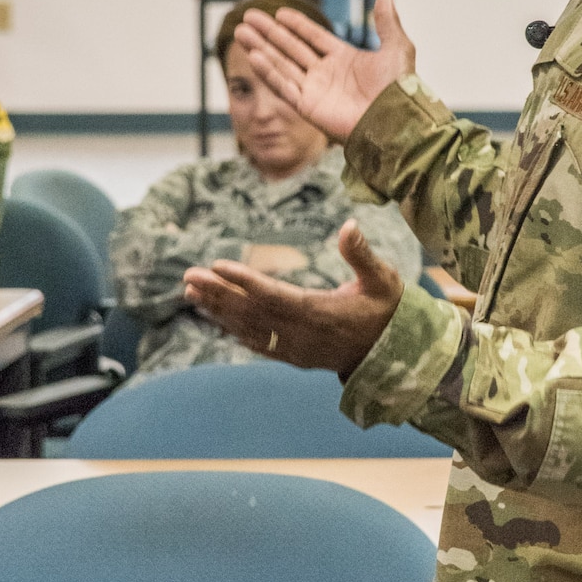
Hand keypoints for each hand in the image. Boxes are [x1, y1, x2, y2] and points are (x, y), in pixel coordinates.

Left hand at [183, 219, 403, 376]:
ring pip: (249, 329)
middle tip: (189, 276)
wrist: (392, 355)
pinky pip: (257, 344)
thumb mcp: (383, 280)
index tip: (217, 265)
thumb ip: (362, 254)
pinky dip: (233, 330)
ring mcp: (296, 349)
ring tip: (191, 292)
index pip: (274, 295)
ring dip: (218, 310)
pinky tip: (214, 317)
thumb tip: (350, 224)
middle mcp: (302, 334)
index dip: (243, 281)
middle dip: (219, 293)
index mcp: (321, 312)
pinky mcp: (294, 357)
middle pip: (252, 312)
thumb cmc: (386, 311)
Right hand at [234, 0, 415, 143]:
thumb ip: (386, 21)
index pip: (313, 37)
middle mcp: (326, 74)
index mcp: (345, 60)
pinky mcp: (308, 107)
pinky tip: (253, 55)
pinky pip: (283, 86)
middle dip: (268, 33)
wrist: (394, 122)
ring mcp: (315, 91)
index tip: (279, 12)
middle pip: (290, 49)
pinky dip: (267, 71)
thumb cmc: (399, 90)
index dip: (296, 25)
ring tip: (241, 32)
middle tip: (248, 18)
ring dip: (260, 48)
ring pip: (281, 65)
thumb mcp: (396, 48)